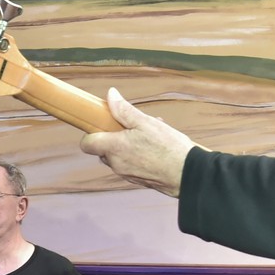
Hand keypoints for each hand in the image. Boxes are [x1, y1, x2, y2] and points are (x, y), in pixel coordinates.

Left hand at [79, 88, 195, 196]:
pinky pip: (130, 164)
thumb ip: (124, 110)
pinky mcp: (137, 180)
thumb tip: (110, 95)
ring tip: (150, 134)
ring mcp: (126, 174)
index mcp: (114, 148)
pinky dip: (137, 155)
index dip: (92, 132)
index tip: (103, 124)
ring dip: (128, 145)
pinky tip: (154, 147)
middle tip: (134, 126)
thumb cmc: (168, 148)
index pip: (87, 143)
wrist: (188, 175)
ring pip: (119, 156)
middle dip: (115, 136)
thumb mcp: (146, 122)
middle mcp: (116, 164)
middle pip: (103, 149)